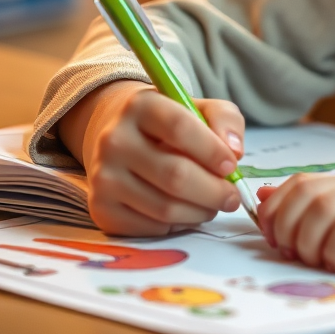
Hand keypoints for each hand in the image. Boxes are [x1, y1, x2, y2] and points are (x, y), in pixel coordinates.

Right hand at [58, 80, 245, 235]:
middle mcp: (114, 140)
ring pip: (165, 207)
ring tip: (213, 204)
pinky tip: (186, 211)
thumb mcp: (199, 107)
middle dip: (214, 191)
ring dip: (200, 211)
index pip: (180, 128)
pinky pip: (150, 227)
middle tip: (232, 197)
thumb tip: (234, 151)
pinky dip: (178, 225)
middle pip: (175, 175)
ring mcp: (103, 176)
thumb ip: (226, 121)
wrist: (117, 137)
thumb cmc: (169, 124)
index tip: (232, 165)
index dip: (212, 151)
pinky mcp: (100, 208)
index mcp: (140, 106)